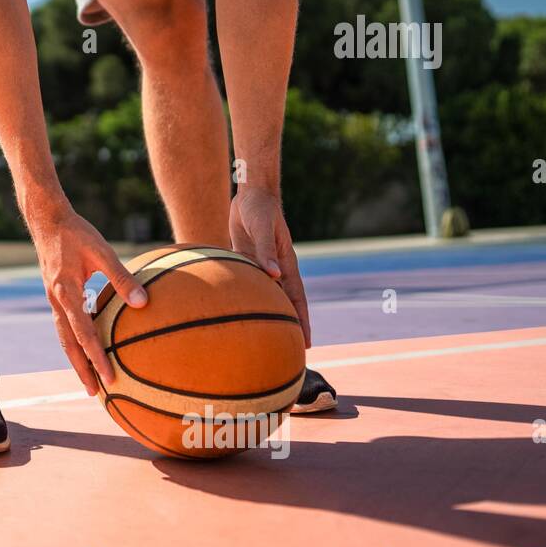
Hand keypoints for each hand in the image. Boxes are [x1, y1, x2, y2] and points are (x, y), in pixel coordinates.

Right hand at [27, 203, 148, 394]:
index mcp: (66, 292)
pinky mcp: (55, 294)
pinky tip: (86, 346)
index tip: (109, 377)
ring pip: (63, 337)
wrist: (46, 219)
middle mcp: (56, 300)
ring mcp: (53, 299)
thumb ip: (121, 278)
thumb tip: (144, 303)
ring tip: (88, 378)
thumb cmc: (76, 232)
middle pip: (67, 344)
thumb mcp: (102, 252)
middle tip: (93, 393)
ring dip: (75, 359)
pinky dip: (73, 340)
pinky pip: (64, 324)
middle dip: (80, 369)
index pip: (83, 333)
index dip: (96, 358)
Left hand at [228, 186, 311, 346]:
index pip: (298, 299)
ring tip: (264, 338)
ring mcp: (262, 267)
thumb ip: (266, 251)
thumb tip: (274, 275)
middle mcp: (276, 270)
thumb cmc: (259, 209)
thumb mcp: (263, 228)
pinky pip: (247, 284)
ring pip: (266, 297)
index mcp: (286, 265)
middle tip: (289, 351)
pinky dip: (246, 298)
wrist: (249, 195)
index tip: (308, 343)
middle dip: (289, 326)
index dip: (304, 321)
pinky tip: (237, 312)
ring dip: (267, 315)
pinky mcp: (247, 261)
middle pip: (284, 304)